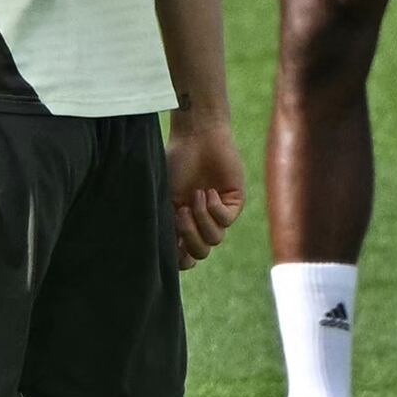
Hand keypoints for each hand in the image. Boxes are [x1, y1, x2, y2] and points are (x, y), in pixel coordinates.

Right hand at [168, 116, 248, 266]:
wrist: (195, 137)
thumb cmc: (174, 163)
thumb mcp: (163, 197)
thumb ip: (165, 224)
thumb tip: (166, 253)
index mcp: (180, 223)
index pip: (184, 257)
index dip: (178, 259)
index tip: (171, 244)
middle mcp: (200, 221)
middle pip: (200, 252)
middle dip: (189, 237)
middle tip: (180, 212)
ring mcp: (218, 213)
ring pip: (214, 239)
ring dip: (201, 220)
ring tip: (195, 197)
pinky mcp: (233, 202)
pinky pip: (226, 220)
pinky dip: (214, 209)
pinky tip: (208, 191)